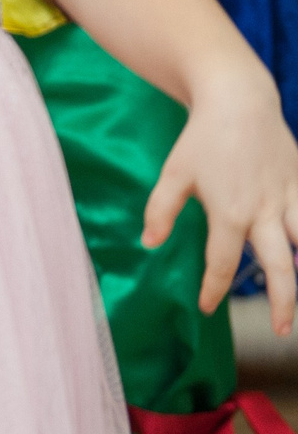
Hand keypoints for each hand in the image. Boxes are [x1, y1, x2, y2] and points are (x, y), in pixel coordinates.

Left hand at [144, 86, 297, 330]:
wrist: (239, 101)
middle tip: (284, 331)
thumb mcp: (173, 174)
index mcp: (229, 213)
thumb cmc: (202, 140)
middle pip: (279, 267)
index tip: (208, 307)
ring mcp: (289, 198)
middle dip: (283, 303)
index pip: (221, 263)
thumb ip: (160, 211)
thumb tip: (148, 244)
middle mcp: (264, 212)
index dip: (214, 289)